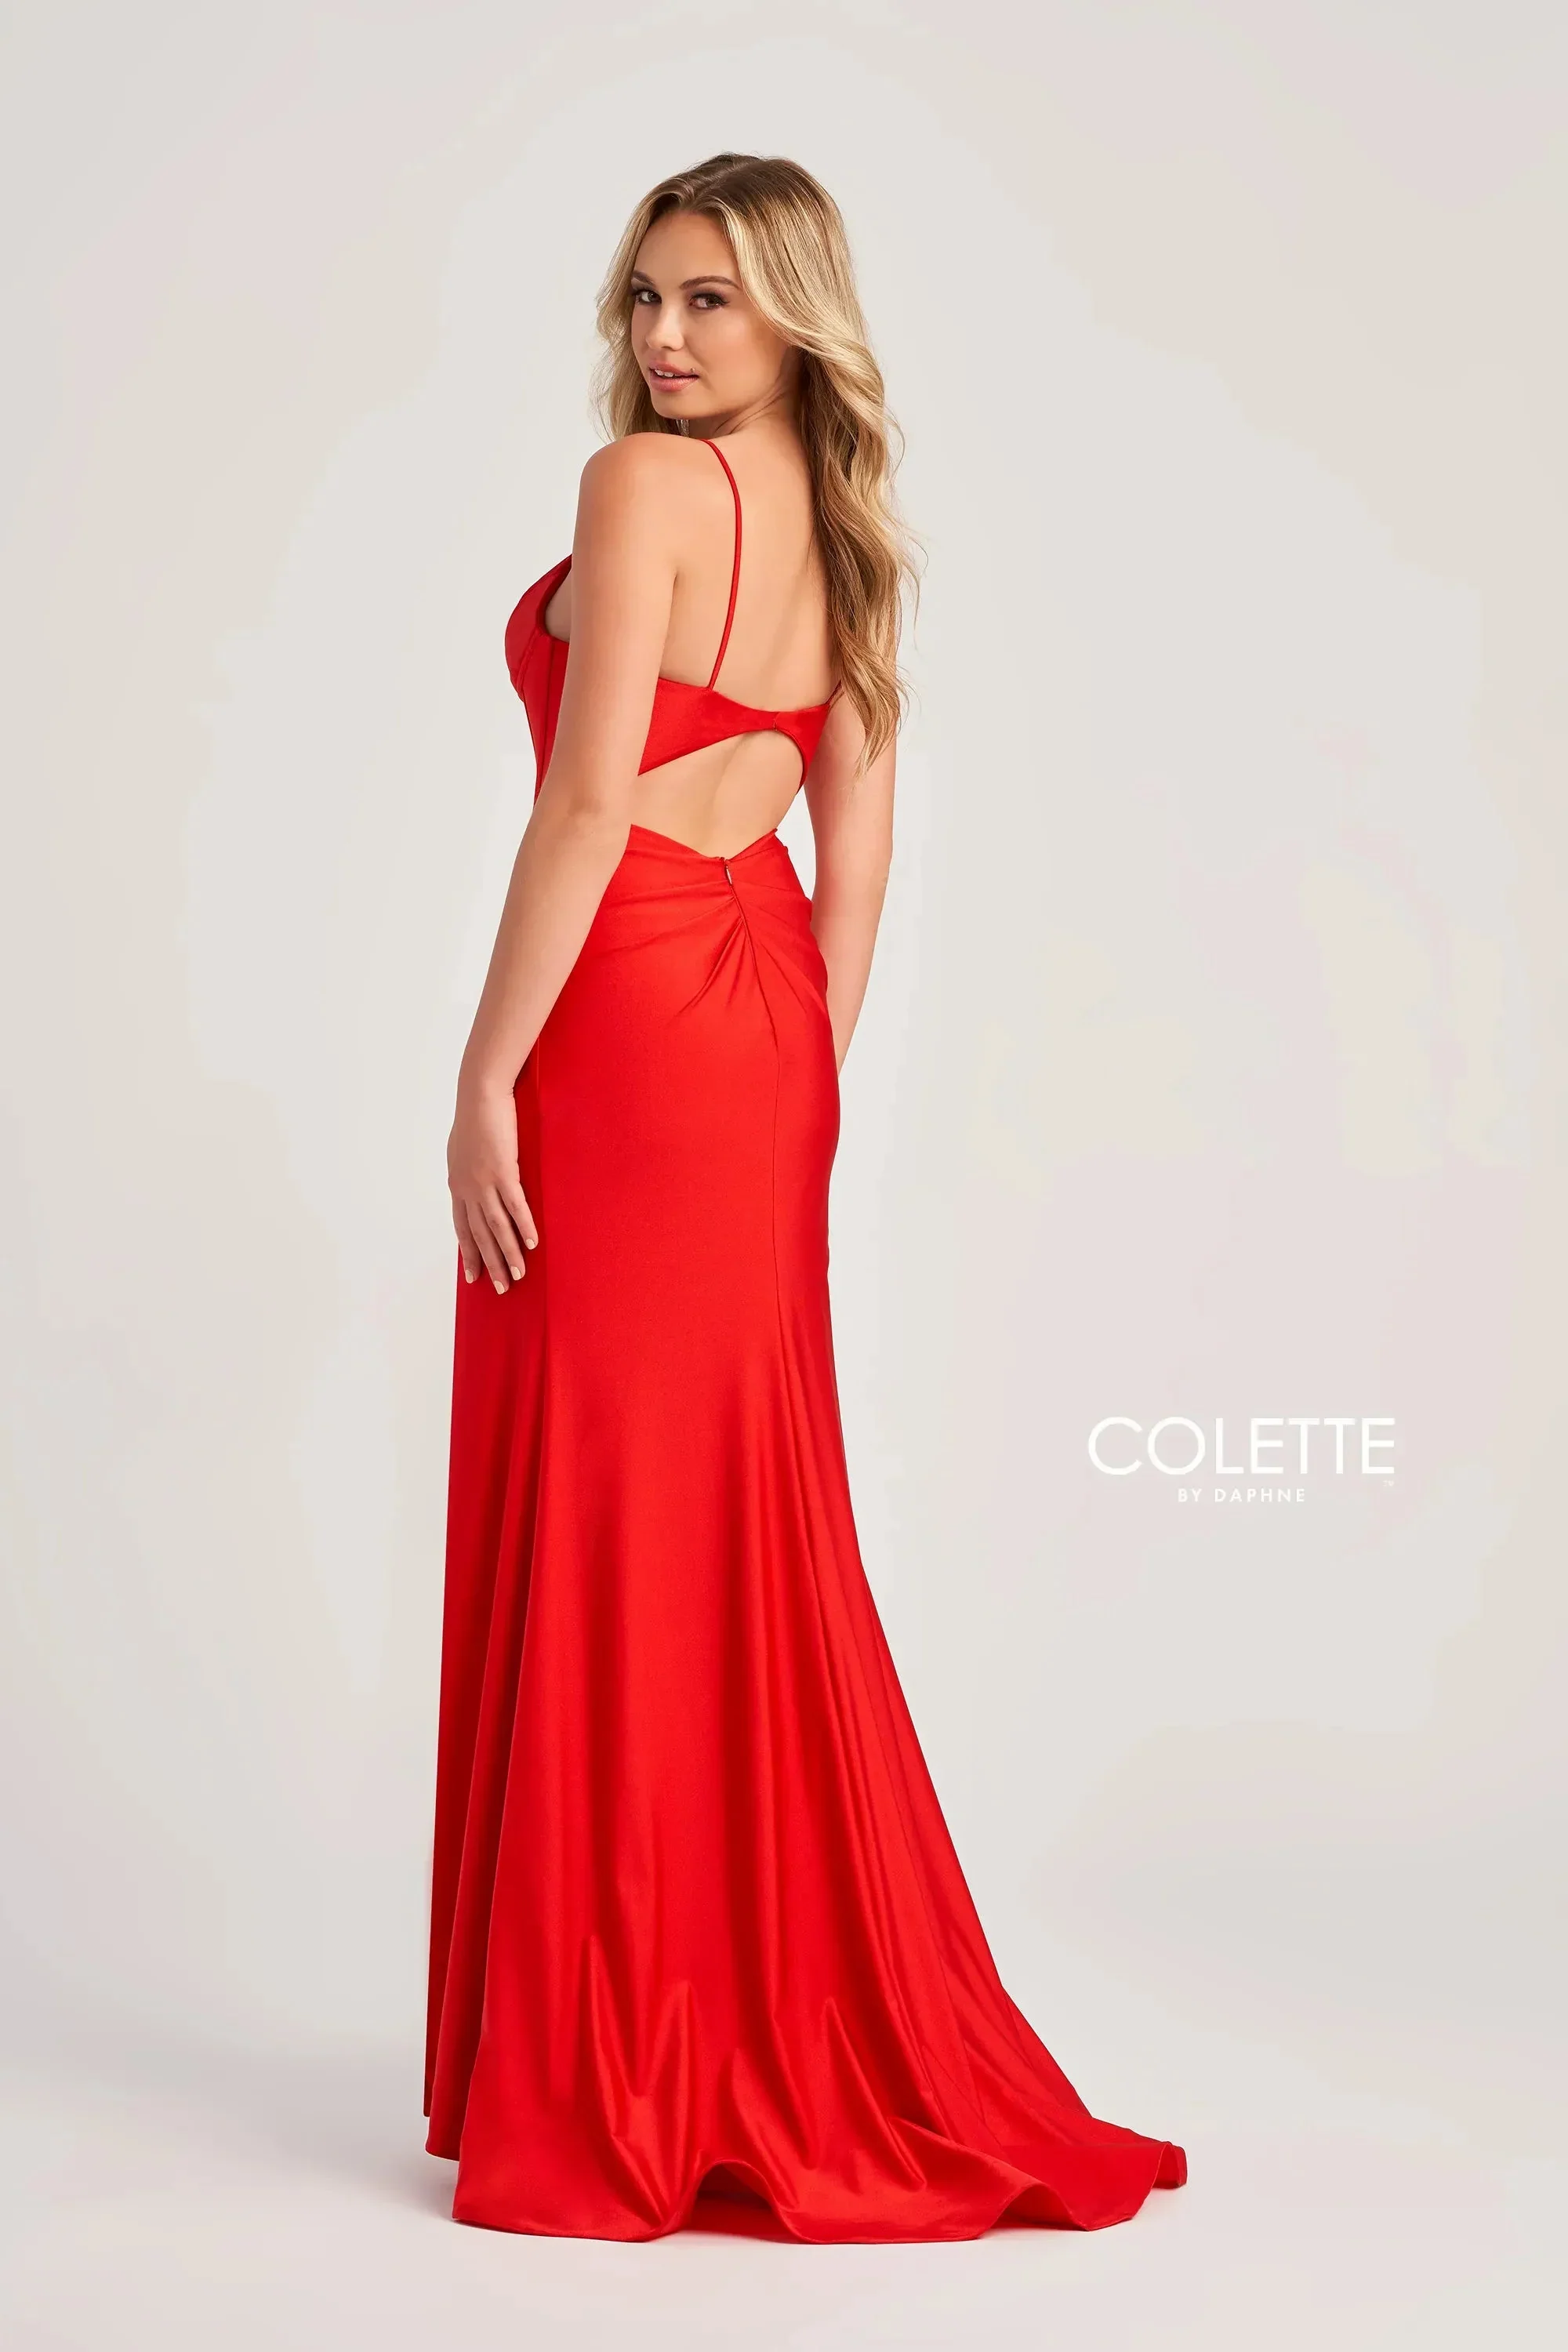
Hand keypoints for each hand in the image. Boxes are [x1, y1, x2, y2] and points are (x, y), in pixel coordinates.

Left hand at [447, 1075, 538, 1291]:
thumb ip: (468, 1172)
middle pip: (480, 1235)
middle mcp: (468, 1189)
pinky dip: (523, 1226)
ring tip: (519, 1275)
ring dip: (508, 1253)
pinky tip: (531, 1243)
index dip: (469, 1254)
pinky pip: (515, 1206)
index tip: (474, 1276)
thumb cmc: (475, 1118)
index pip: (462, 1228)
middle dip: (490, 1264)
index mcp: (457, 1186)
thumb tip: (474, 1184)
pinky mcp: (503, 1171)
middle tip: (502, 1288)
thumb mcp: (463, 1150)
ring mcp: (484, 1182)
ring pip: (497, 1227)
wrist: (479, 1095)